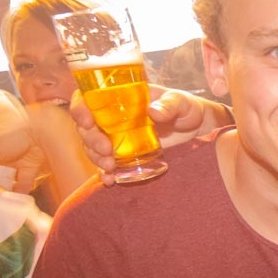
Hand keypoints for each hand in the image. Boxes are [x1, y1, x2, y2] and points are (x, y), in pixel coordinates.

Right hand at [72, 86, 228, 184]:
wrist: (197, 128)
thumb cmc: (187, 108)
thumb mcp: (182, 102)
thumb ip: (170, 105)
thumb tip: (152, 111)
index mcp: (121, 97)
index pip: (89, 97)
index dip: (80, 107)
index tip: (87, 120)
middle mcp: (113, 117)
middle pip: (86, 126)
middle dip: (90, 139)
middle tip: (106, 150)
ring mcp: (117, 137)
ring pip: (92, 146)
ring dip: (95, 157)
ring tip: (110, 165)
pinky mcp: (125, 154)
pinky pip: (106, 164)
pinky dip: (104, 172)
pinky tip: (109, 180)